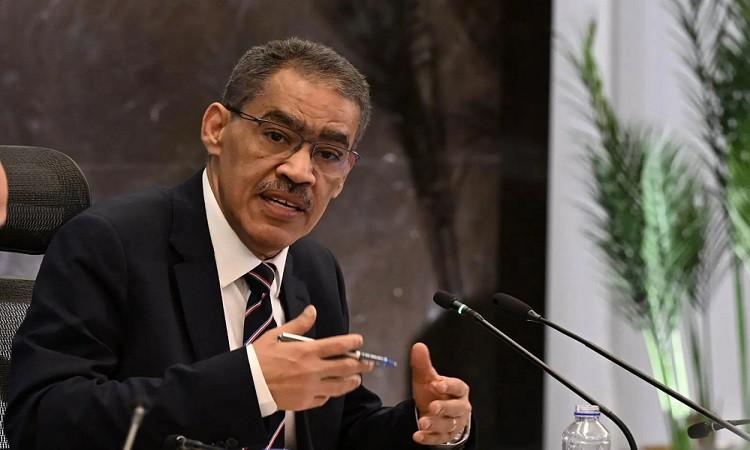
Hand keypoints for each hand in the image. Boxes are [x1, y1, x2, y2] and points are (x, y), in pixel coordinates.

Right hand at [253, 305, 373, 410]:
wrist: (247, 384)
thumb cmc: (259, 358)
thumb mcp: (277, 335)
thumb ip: (298, 325)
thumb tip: (312, 311)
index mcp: (306, 351)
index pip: (338, 345)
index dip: (353, 342)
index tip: (360, 341)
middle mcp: (312, 370)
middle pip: (346, 367)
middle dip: (361, 364)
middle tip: (369, 363)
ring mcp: (310, 388)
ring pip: (340, 386)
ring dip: (352, 381)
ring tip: (357, 378)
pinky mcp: (305, 402)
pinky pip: (324, 398)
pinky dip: (331, 393)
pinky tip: (333, 389)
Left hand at [411, 343, 471, 445]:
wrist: (435, 413)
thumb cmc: (434, 393)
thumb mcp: (427, 378)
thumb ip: (423, 364)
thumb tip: (418, 346)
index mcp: (458, 390)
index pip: (458, 387)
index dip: (448, 385)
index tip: (437, 384)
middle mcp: (459, 407)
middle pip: (456, 409)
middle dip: (444, 408)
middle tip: (432, 407)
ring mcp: (454, 423)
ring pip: (448, 425)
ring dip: (435, 424)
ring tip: (422, 422)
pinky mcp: (446, 436)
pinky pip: (439, 438)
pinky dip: (428, 438)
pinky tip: (418, 435)